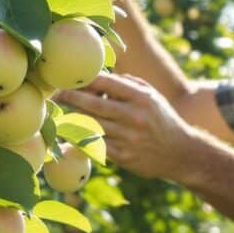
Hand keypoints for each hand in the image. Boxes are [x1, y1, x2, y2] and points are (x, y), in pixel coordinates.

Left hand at [58, 72, 195, 180]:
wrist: (181, 154)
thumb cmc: (161, 119)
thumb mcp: (152, 96)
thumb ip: (128, 84)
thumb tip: (100, 76)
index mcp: (141, 97)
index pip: (107, 83)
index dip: (84, 79)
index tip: (68, 76)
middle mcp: (134, 116)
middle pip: (93, 104)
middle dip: (70, 97)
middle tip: (52, 93)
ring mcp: (128, 137)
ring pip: (91, 125)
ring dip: (71, 118)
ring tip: (55, 112)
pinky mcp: (123, 156)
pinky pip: (95, 146)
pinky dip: (78, 141)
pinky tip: (64, 137)